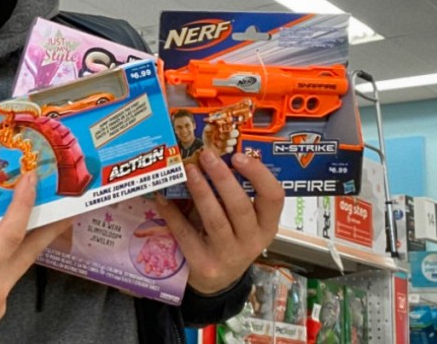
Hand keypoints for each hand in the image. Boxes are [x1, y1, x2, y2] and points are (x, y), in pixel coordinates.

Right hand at [0, 173, 71, 343]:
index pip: (10, 234)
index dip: (23, 204)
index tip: (33, 180)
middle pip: (31, 251)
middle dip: (51, 225)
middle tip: (68, 202)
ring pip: (19, 265)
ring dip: (30, 240)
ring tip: (35, 217)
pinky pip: (6, 277)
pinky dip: (9, 258)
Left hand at [154, 149, 283, 294]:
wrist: (216, 281)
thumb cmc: (230, 238)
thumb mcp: (242, 221)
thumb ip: (234, 194)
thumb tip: (210, 155)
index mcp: (267, 225)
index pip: (274, 197)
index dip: (258, 174)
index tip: (238, 156)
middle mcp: (252, 241)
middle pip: (240, 206)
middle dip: (222, 178)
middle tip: (206, 155)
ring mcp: (228, 255)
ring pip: (215, 220)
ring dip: (201, 192)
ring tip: (188, 171)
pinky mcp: (204, 265)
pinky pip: (187, 236)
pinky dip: (173, 215)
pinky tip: (163, 198)